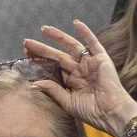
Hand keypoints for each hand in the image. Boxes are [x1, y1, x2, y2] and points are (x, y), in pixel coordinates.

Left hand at [23, 19, 136, 136]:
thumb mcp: (67, 102)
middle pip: (57, 56)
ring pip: (71, 46)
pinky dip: (85, 32)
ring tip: (44, 29)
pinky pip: (93, 42)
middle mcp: (79, 70)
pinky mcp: (101, 59)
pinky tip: (75, 23)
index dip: (39, 61)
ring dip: (58, 37)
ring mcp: (90, 63)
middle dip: (42, 49)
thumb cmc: (91, 111)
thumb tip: (34, 83)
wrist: (111, 113)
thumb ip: (52, 91)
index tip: (25, 55)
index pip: (52, 67)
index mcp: (71, 81)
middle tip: (26, 42)